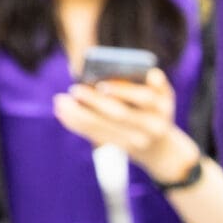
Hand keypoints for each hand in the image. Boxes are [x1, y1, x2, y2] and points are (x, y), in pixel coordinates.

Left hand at [52, 69, 197, 181]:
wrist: (160, 147)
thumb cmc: (151, 109)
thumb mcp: (157, 94)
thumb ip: (145, 81)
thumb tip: (125, 74)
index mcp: (162, 105)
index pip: (144, 98)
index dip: (123, 92)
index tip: (102, 86)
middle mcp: (153, 125)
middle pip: (121, 114)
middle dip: (95, 102)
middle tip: (74, 89)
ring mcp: (138, 140)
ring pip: (104, 128)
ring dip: (78, 114)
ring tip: (60, 101)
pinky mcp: (123, 148)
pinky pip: (97, 135)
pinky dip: (76, 123)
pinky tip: (61, 112)